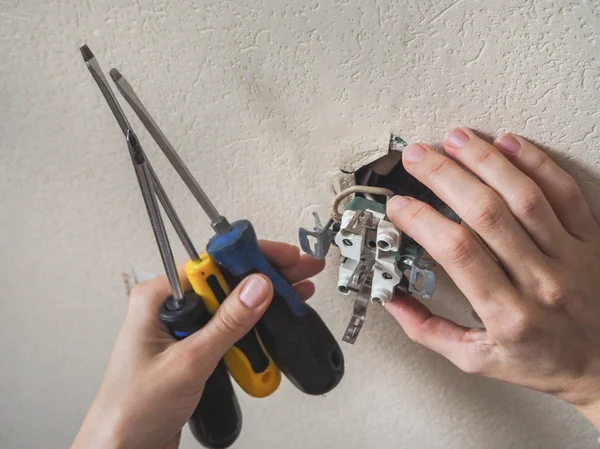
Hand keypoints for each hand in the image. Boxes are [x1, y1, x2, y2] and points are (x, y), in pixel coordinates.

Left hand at [71, 241, 324, 448]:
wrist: (124, 448)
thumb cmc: (131, 409)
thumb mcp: (188, 362)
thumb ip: (226, 324)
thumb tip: (257, 287)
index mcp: (158, 298)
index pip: (210, 264)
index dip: (249, 255)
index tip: (281, 256)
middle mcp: (170, 308)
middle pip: (225, 280)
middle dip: (264, 274)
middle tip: (299, 269)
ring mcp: (183, 329)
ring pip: (230, 303)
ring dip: (263, 299)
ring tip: (296, 291)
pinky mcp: (194, 347)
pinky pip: (228, 327)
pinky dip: (253, 325)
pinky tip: (274, 321)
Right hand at [385, 128, 599, 427]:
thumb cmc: (540, 362)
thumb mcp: (475, 360)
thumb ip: (428, 331)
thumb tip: (391, 298)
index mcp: (507, 314)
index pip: (458, 253)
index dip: (423, 222)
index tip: (398, 206)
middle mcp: (540, 281)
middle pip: (487, 214)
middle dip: (445, 177)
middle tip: (417, 157)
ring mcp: (570, 256)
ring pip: (524, 196)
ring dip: (485, 161)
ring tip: (454, 138)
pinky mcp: (590, 239)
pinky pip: (564, 192)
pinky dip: (536, 162)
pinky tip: (508, 142)